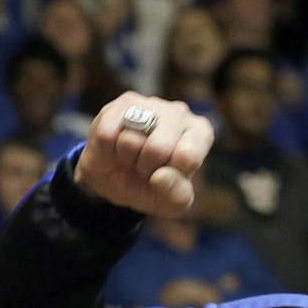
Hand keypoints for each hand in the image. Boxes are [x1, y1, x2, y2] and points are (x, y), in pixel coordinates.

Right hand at [73, 92, 213, 218]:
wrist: (115, 178)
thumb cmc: (152, 187)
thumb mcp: (170, 202)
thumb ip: (176, 194)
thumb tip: (160, 177)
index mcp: (200, 133)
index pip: (189, 157)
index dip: (171, 175)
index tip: (166, 175)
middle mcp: (179, 113)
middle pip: (157, 148)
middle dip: (145, 168)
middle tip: (145, 169)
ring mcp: (148, 105)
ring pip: (130, 140)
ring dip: (126, 159)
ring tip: (132, 157)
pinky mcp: (119, 106)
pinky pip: (107, 135)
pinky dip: (108, 151)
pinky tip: (116, 148)